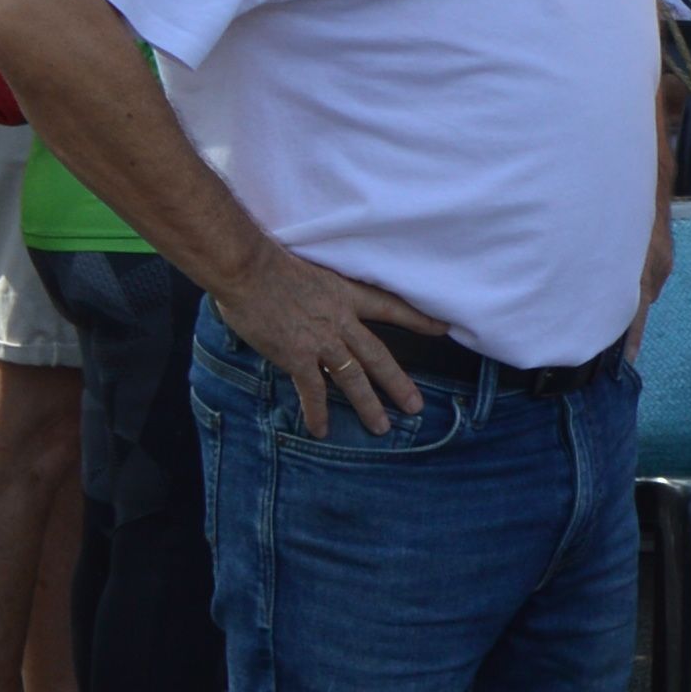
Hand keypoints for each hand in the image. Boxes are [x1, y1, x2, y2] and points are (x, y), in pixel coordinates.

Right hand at [215, 242, 437, 435]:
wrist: (248, 268)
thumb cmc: (268, 261)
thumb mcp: (308, 269)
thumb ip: (316, 291)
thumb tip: (307, 302)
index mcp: (345, 294)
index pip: (391, 307)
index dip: (418, 319)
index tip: (443, 329)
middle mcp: (341, 320)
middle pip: (378, 356)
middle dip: (398, 383)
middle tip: (416, 406)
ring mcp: (321, 340)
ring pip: (353, 379)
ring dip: (367, 405)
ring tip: (381, 428)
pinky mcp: (297, 356)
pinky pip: (313, 390)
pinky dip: (317, 412)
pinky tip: (321, 430)